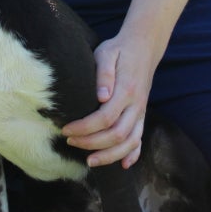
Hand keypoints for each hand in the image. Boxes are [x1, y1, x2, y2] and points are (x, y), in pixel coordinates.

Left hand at [62, 34, 152, 168]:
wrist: (144, 46)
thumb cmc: (119, 49)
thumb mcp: (106, 53)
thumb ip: (104, 74)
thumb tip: (101, 97)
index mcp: (126, 90)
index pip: (105, 118)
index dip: (85, 128)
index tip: (66, 129)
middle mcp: (137, 104)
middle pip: (117, 134)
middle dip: (92, 143)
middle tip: (70, 142)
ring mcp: (141, 111)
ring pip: (130, 142)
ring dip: (110, 155)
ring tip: (90, 160)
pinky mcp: (142, 114)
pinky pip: (140, 139)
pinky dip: (133, 154)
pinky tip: (123, 164)